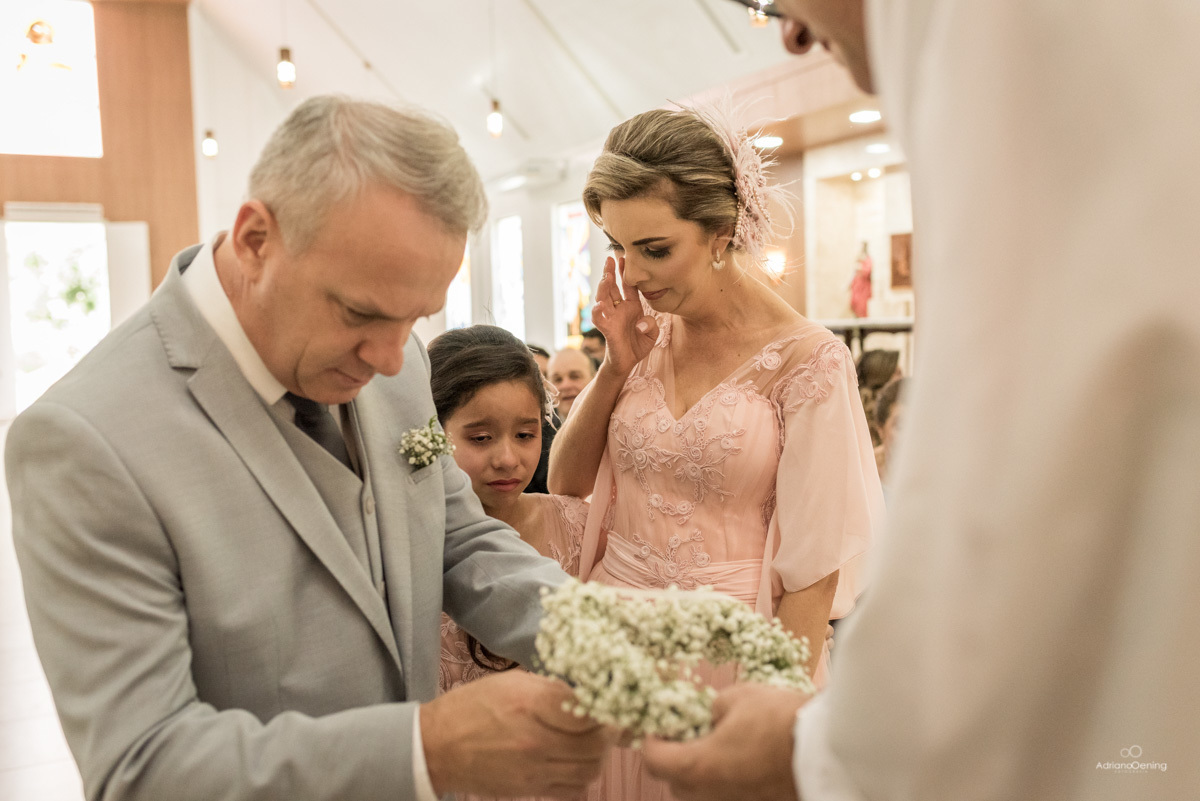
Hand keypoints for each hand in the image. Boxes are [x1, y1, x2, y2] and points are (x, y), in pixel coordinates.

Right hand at [421, 670, 615, 797]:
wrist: (437, 747)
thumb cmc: (473, 707)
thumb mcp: (511, 682)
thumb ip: (551, 689)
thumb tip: (588, 695)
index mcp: (529, 703)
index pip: (586, 709)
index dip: (604, 704)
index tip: (608, 699)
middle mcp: (535, 739)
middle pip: (596, 743)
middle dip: (609, 730)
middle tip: (609, 720)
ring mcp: (534, 769)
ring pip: (590, 769)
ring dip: (599, 754)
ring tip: (594, 740)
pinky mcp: (530, 789)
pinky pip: (573, 789)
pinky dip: (583, 776)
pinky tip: (577, 760)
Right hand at [591, 256, 658, 376]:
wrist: (628, 363)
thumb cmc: (638, 345)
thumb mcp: (652, 334)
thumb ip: (652, 325)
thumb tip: (642, 323)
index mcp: (632, 307)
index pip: (628, 286)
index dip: (625, 273)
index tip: (624, 258)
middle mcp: (619, 309)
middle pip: (612, 288)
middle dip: (610, 273)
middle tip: (610, 259)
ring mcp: (611, 318)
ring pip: (604, 299)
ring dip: (604, 287)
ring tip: (606, 276)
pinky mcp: (607, 329)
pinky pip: (599, 319)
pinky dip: (597, 312)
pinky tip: (599, 305)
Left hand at [642, 683, 810, 800]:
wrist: (828, 750)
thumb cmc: (779, 720)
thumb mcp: (737, 697)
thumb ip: (713, 708)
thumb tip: (711, 715)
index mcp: (696, 767)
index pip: (652, 759)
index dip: (651, 738)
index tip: (660, 725)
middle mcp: (710, 796)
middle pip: (676, 782)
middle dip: (677, 757)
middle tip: (689, 733)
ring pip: (703, 793)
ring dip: (704, 771)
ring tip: (721, 744)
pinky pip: (730, 795)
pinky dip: (729, 779)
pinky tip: (745, 757)